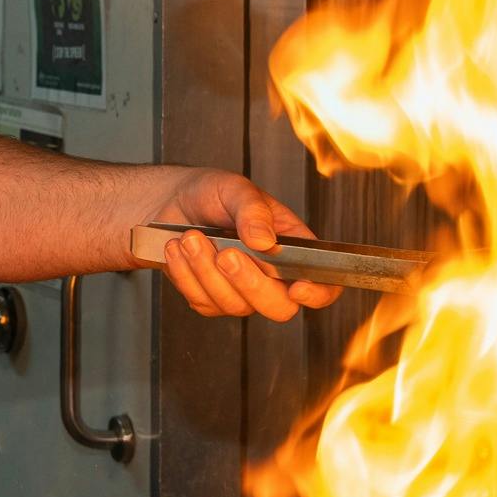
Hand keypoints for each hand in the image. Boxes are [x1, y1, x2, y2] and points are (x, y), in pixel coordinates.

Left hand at [151, 170, 340, 321]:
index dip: (318, 293)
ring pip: (235, 305)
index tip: (296, 287)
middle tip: (226, 253)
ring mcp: (241, 293)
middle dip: (250, 282)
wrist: (173, 203)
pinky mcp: (210, 300)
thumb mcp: (235, 189)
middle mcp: (272, 277)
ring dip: (207, 271)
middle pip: (279, 306)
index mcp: (293, 249)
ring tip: (191, 237)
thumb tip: (264, 241)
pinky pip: (203, 302)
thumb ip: (253, 211)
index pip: (324, 284)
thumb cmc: (213, 194)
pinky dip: (186, 274)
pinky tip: (178, 248)